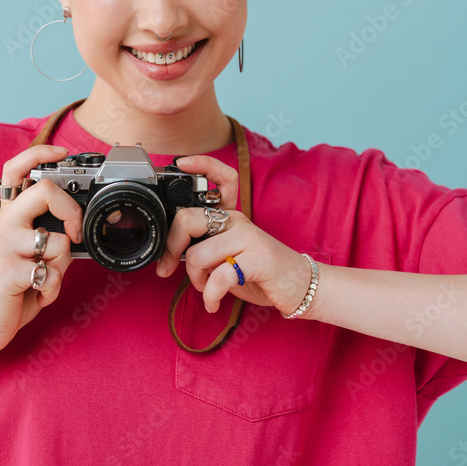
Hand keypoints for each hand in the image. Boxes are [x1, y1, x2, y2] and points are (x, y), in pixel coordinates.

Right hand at [0, 143, 82, 357]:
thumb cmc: (10, 290)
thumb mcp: (30, 255)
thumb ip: (48, 235)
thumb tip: (77, 226)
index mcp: (9, 216)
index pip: (15, 170)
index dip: (39, 153)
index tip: (62, 151)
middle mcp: (4, 224)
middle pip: (46, 191)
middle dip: (72, 211)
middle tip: (74, 232)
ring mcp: (4, 246)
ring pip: (58, 240)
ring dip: (61, 266)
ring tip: (43, 278)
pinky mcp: (7, 270)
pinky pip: (52, 272)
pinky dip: (52, 289)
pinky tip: (37, 294)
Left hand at [155, 154, 313, 315]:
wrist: (299, 287)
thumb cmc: (260, 273)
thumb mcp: (228, 257)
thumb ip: (206, 248)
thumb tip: (172, 253)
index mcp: (231, 216)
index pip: (221, 178)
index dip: (202, 164)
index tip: (182, 163)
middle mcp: (238, 221)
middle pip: (188, 219)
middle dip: (171, 248)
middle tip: (167, 268)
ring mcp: (248, 238)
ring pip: (196, 255)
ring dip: (195, 280)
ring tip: (207, 289)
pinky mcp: (257, 259)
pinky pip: (218, 277)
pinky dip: (210, 295)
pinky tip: (214, 302)